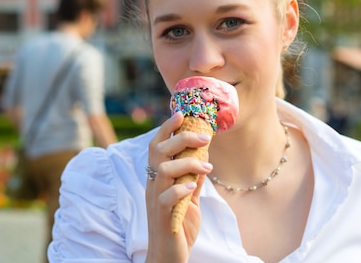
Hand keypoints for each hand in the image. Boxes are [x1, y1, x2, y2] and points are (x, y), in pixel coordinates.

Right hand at [144, 113, 212, 262]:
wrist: (168, 256)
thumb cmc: (177, 225)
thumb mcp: (188, 197)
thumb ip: (192, 177)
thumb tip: (204, 155)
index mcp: (158, 178)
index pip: (157, 146)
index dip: (166, 128)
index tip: (181, 113)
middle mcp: (153, 184)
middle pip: (158, 152)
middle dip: (180, 139)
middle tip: (203, 136)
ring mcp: (155, 199)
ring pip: (163, 170)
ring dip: (187, 163)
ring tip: (207, 166)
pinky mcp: (162, 215)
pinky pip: (166, 196)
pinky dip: (180, 188)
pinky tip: (193, 186)